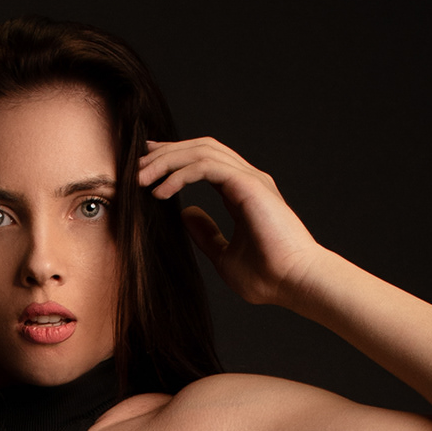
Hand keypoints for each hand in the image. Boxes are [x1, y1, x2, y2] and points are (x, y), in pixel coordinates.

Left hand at [139, 138, 322, 307]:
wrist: (295, 282)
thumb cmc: (268, 276)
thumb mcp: (225, 256)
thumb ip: (206, 234)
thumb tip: (185, 215)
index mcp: (242, 192)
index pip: (204, 163)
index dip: (175, 160)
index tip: (147, 168)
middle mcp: (247, 179)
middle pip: (201, 149)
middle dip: (166, 153)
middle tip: (136, 165)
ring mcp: (250, 179)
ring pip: (202, 152)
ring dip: (168, 161)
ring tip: (140, 178)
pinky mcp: (249, 185)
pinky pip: (207, 168)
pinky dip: (181, 174)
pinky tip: (161, 191)